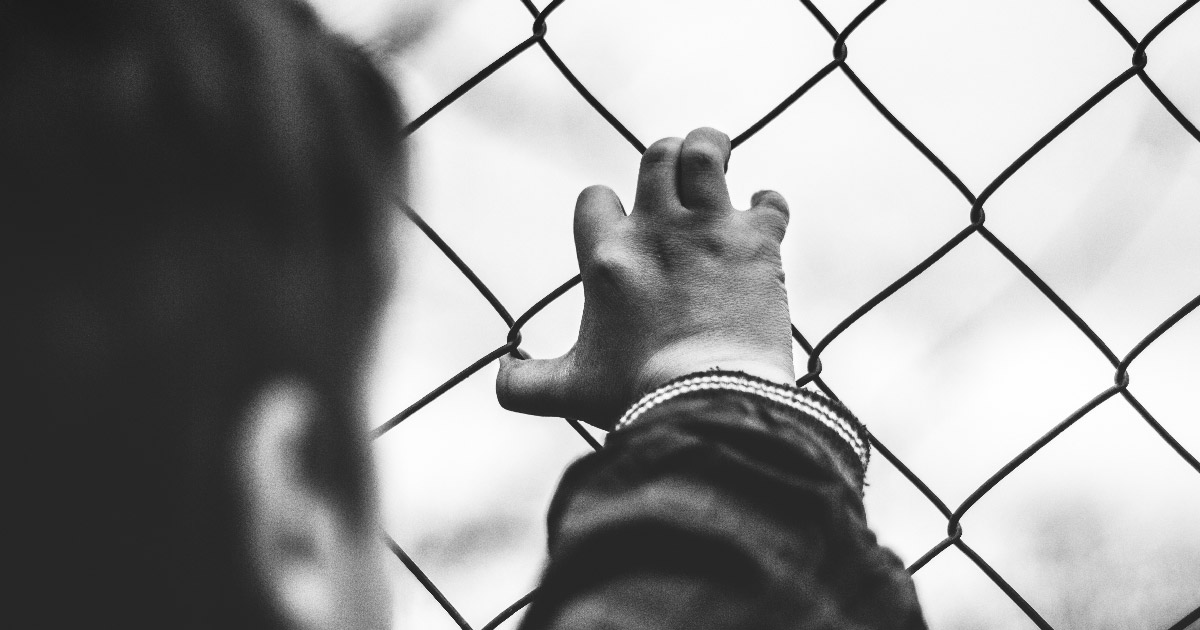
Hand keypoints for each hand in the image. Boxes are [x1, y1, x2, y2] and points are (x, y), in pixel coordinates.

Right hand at [497, 127, 794, 428]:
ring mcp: (709, 229)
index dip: (606, 207)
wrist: (709, 400)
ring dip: (712, 148)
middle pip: (656, 154)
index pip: (594, 198)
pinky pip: (768, 201)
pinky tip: (765, 215)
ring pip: (706, 151)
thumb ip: (525, 385)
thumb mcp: (571, 391)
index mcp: (607, 256)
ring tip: (719, 157)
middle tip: (679, 175)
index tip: (623, 227)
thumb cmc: (637, 395)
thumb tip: (499, 374)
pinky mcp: (756, 243)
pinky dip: (768, 204)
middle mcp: (656, 229)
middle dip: (668, 156)